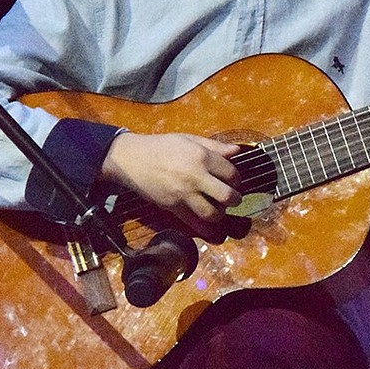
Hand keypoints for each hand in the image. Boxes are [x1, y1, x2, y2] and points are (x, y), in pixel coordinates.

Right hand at [100, 132, 242, 233]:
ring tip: (218, 207)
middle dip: (235, 199)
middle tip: (233, 197)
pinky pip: (193, 223)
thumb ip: (215, 146)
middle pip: (227, 195)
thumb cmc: (161, 146)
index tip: (232, 179)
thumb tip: (237, 151)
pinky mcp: (173, 207)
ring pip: (213, 213)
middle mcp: (195, 177)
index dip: (236, 178)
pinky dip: (205, 229)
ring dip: (220, 213)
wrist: (132, 159)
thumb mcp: (189, 139)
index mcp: (201, 157)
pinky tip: (211, 228)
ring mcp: (184, 194)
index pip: (231, 173)